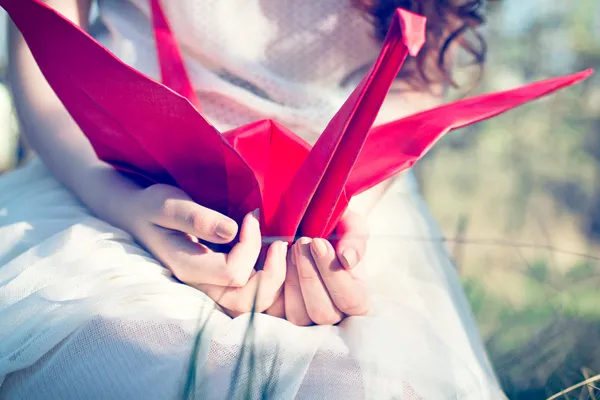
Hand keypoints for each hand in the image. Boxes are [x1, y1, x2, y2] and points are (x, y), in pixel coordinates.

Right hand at [122, 184, 286, 315]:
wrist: (139, 217)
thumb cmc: (154, 207)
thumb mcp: (169, 204)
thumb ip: (198, 218)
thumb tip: (232, 230)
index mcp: (187, 268)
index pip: (232, 272)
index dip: (251, 245)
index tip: (250, 216)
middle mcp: (200, 285)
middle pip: (246, 301)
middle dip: (272, 275)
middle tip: (279, 243)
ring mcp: (210, 288)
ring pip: (251, 305)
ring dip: (274, 281)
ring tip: (280, 250)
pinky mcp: (220, 284)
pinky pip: (251, 296)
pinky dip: (270, 282)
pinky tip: (274, 257)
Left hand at [267, 210, 370, 324]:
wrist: (306, 225)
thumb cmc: (333, 227)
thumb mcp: (349, 224)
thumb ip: (355, 237)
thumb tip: (347, 259)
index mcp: (356, 298)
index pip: (351, 300)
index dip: (334, 274)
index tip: (318, 242)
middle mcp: (333, 314)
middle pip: (323, 313)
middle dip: (309, 276)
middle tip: (301, 241)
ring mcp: (306, 319)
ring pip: (298, 316)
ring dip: (291, 279)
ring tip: (289, 248)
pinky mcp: (280, 316)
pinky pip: (274, 311)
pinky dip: (272, 284)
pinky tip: (275, 258)